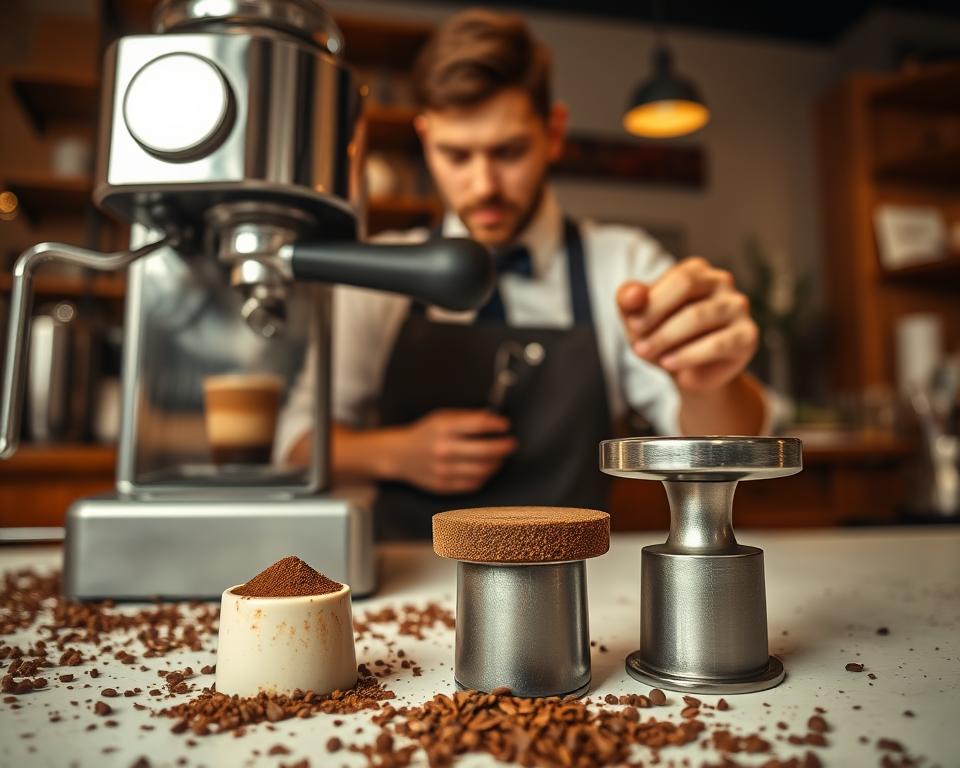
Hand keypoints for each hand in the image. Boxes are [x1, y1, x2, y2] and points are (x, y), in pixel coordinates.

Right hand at [391, 409, 516, 493]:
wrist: (399, 455)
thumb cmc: (425, 434)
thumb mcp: (442, 417)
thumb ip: (467, 418)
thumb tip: (494, 419)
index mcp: (443, 428)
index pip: (478, 424)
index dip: (496, 425)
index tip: (505, 426)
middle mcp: (443, 449)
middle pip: (485, 450)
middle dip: (504, 447)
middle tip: (511, 443)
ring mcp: (443, 470)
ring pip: (482, 469)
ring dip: (497, 463)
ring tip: (500, 457)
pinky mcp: (444, 486)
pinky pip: (473, 483)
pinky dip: (485, 476)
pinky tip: (486, 469)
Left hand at [617, 257, 757, 393]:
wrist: (686, 373)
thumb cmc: (661, 337)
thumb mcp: (638, 319)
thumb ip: (629, 301)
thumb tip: (632, 294)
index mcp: (695, 270)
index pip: (675, 277)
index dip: (651, 302)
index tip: (634, 326)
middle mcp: (721, 282)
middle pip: (687, 285)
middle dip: (656, 315)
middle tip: (638, 342)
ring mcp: (738, 307)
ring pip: (699, 315)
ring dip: (666, 337)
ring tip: (646, 354)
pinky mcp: (747, 336)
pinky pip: (717, 344)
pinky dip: (687, 355)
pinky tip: (668, 364)